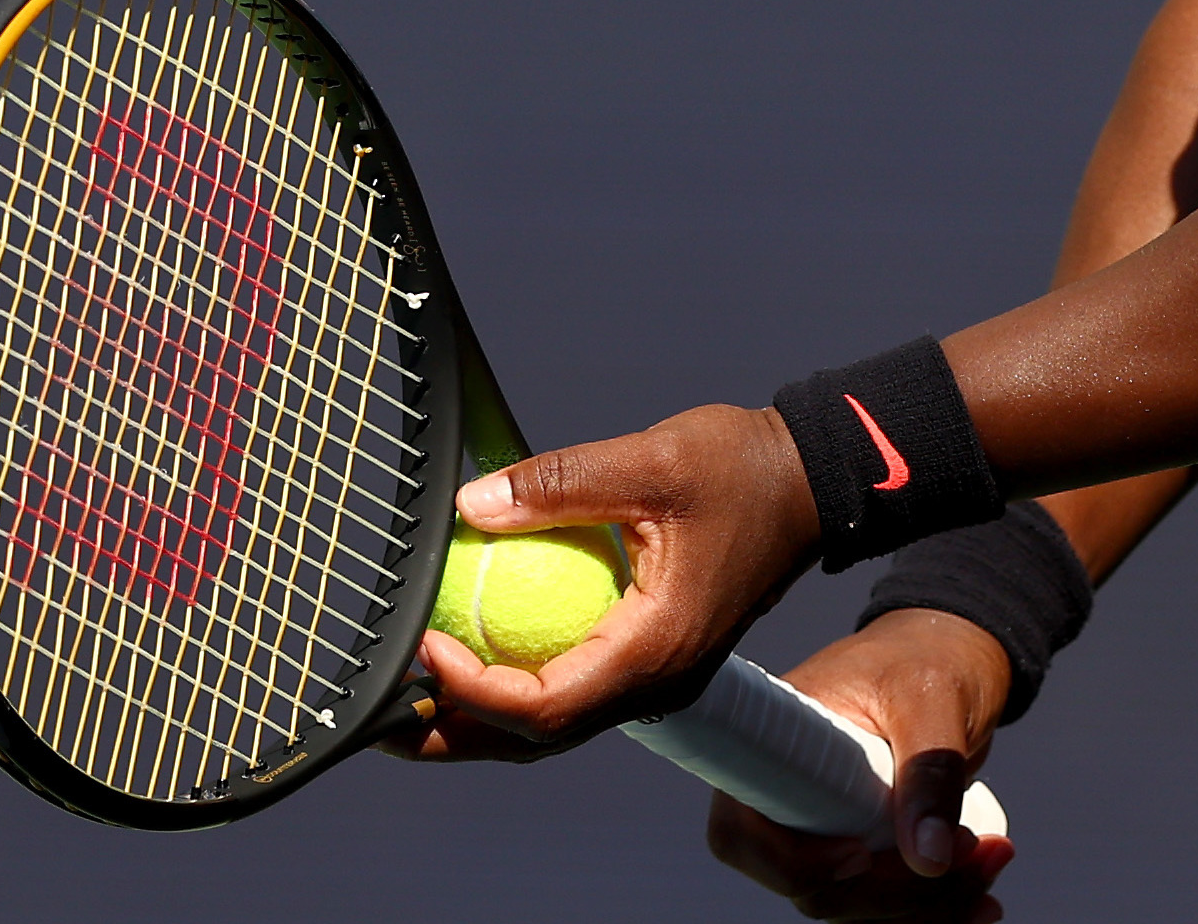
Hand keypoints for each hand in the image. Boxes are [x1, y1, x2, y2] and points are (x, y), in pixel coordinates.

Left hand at [382, 402, 820, 762]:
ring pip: (555, 725)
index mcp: (657, 647)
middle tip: (386, 719)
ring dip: (483, 721)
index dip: (475, 688)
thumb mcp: (650, 460)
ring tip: (415, 702)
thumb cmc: (742, 467)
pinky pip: (575, 692)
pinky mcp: (653, 655)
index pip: (547, 703)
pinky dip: (519, 690)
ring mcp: (657, 674)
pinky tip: (478, 659)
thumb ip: (561, 482)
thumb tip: (471, 506)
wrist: (812, 480)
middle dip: (459, 733)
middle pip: (540, 738)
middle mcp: (657, 679)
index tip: (427, 642)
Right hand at [701, 611, 1018, 919]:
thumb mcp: (932, 696)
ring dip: (929, 905)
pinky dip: (934, 910)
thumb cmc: (927, 656)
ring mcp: (825, 832)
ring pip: (855, 906)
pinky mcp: (865, 852)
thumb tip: (929, 858)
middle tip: (975, 851)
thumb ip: (930, 769)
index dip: (793, 863)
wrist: (955, 656)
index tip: (863, 853)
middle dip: (896, 889)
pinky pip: (885, 904)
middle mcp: (787, 799)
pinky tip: (984, 899)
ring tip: (995, 858)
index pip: (742, 833)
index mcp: (774, 747)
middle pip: (813, 886)